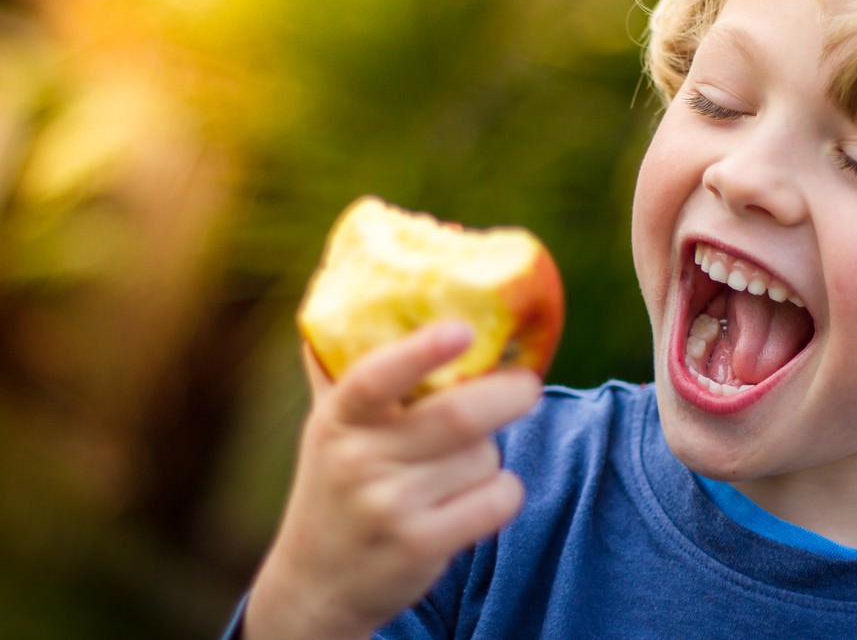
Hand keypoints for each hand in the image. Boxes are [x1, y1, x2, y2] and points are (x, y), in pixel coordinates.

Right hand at [243, 321, 539, 639]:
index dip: (420, 351)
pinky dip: (505, 493)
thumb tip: (355, 285)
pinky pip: (496, 501)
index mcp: (339, 419)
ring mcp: (389, 508)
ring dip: (492, 454)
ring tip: (466, 463)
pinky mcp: (419, 547)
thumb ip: (347, 368)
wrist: (315, 585)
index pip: (374, 378)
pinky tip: (484, 496)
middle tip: (527, 385)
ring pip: (483, 458)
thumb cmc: (336, 484)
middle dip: (507, 394)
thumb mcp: (329, 427)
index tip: (460, 329)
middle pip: (457, 416)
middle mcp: (359, 461)